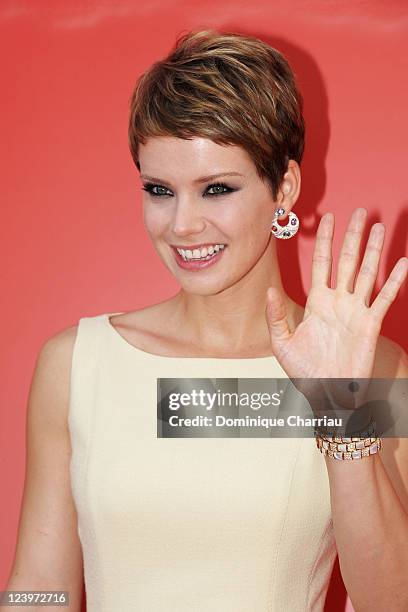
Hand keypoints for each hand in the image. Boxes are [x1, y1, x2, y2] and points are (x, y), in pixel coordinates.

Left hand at [265, 207, 406, 382]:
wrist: (327, 394)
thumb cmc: (304, 372)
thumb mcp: (282, 343)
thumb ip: (275, 316)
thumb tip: (269, 290)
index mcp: (316, 302)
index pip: (322, 263)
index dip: (326, 240)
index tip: (328, 218)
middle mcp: (337, 301)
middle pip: (346, 260)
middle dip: (352, 236)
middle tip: (359, 211)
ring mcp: (355, 311)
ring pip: (366, 272)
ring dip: (373, 250)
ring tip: (379, 228)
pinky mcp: (370, 324)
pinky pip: (384, 298)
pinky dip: (394, 281)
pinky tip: (401, 263)